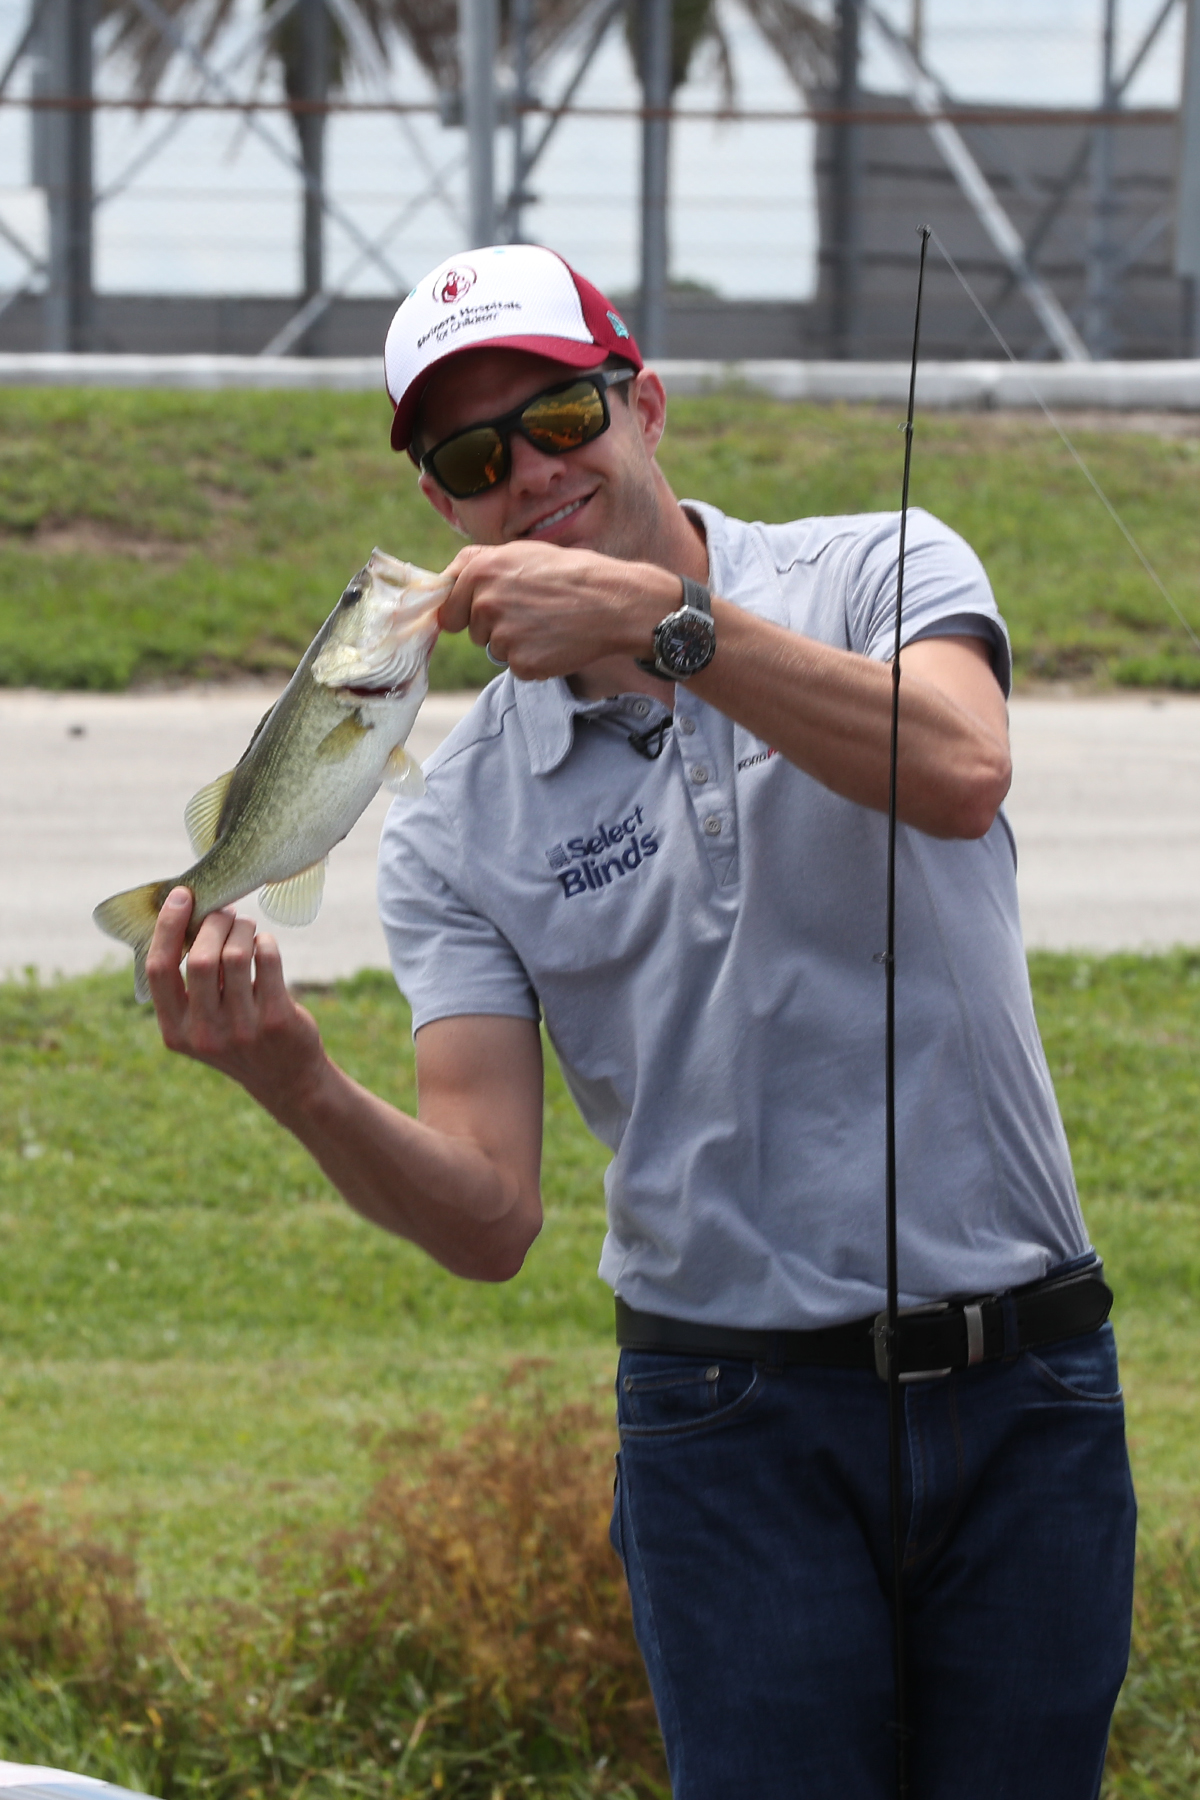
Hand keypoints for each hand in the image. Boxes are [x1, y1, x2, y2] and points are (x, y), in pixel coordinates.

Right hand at [145, 888, 327, 1120]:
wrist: (287, 1080)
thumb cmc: (238, 1037)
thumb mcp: (201, 1024)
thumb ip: (190, 985)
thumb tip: (191, 916)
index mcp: (175, 1031)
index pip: (159, 969)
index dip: (167, 927)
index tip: (182, 896)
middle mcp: (204, 1033)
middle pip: (200, 958)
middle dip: (213, 924)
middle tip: (225, 915)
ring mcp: (242, 1028)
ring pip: (235, 956)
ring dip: (241, 929)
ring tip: (246, 927)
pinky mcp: (276, 1019)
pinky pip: (266, 961)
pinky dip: (265, 943)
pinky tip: (264, 945)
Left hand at [439, 541, 675, 679]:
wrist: (613, 602)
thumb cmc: (571, 574)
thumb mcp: (521, 552)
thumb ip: (479, 564)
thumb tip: (445, 579)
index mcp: (480, 572)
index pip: (450, 609)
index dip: (469, 612)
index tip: (493, 610)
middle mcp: (485, 604)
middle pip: (474, 632)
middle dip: (496, 626)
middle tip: (533, 612)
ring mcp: (502, 636)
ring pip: (496, 650)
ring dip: (517, 643)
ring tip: (548, 624)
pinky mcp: (522, 664)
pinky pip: (517, 667)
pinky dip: (534, 660)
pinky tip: (556, 642)